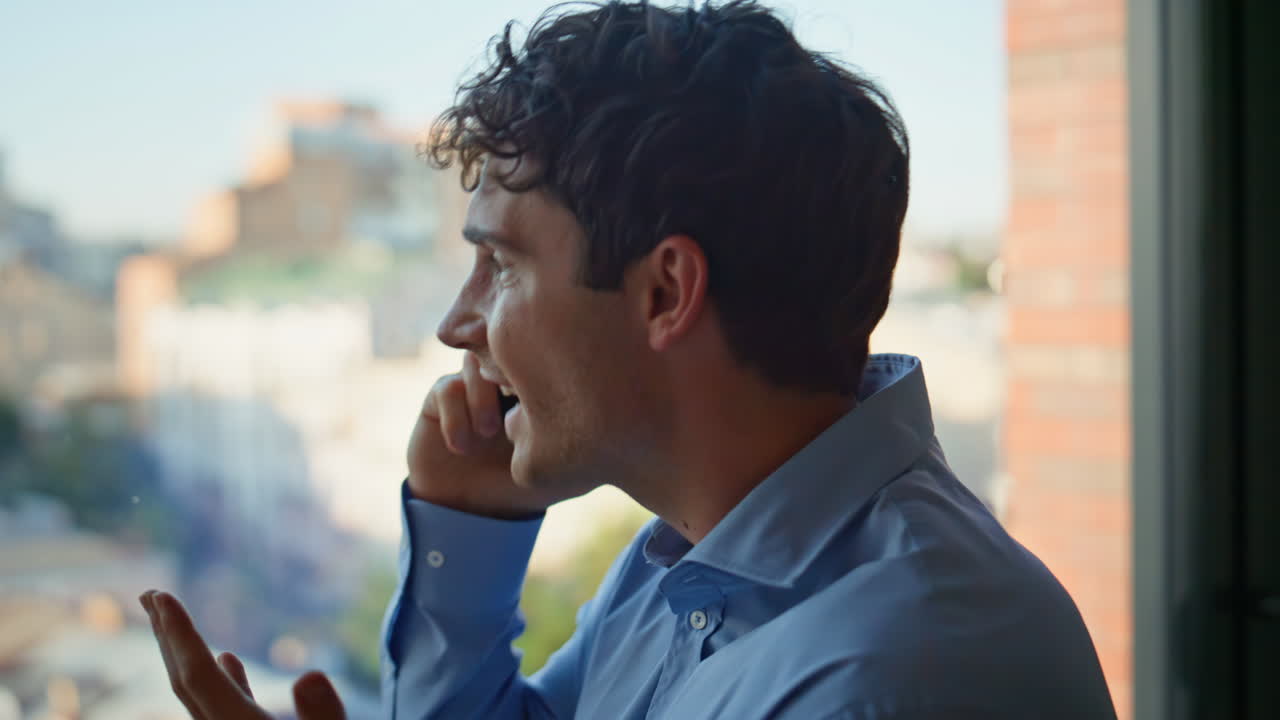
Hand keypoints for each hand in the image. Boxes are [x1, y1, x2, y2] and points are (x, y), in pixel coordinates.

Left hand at [141, 590, 344, 719]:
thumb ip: (323, 716)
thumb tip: (308, 676)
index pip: (198, 678)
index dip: (179, 635)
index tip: (161, 596)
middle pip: (185, 684)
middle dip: (169, 639)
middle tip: (148, 595)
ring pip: (201, 696)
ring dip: (189, 655)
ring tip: (173, 622)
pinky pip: (226, 709)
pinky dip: (223, 680)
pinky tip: (229, 660)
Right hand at [406, 351, 572, 517]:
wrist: (472, 509)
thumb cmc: (522, 486)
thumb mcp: (560, 468)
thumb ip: (581, 443)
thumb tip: (605, 423)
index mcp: (534, 386)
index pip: (542, 357)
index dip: (545, 372)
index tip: (548, 403)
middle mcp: (501, 379)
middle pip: (507, 347)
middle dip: (511, 375)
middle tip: (517, 404)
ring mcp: (470, 385)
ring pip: (474, 361)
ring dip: (482, 397)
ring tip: (488, 432)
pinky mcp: (439, 398)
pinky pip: (447, 388)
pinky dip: (456, 416)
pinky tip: (463, 446)